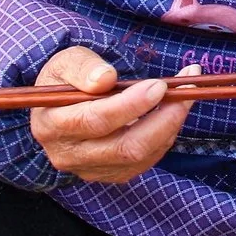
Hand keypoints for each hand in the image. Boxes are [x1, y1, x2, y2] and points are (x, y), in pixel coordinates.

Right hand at [29, 46, 198, 184]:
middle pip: (123, 147)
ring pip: (139, 157)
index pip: (95, 120)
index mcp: (50, 124)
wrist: (61, 106)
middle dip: (162, 119)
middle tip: (184, 92)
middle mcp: (68, 155)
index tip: (158, 85)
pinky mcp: (110, 175)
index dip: (131, 105)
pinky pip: (145, 162)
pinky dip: (164, 138)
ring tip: (184, 96)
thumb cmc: (66, 80)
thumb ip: (83, 67)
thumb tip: (104, 79)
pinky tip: (170, 114)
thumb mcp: (67, 61)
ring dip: (170, 126)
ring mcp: (90, 170)